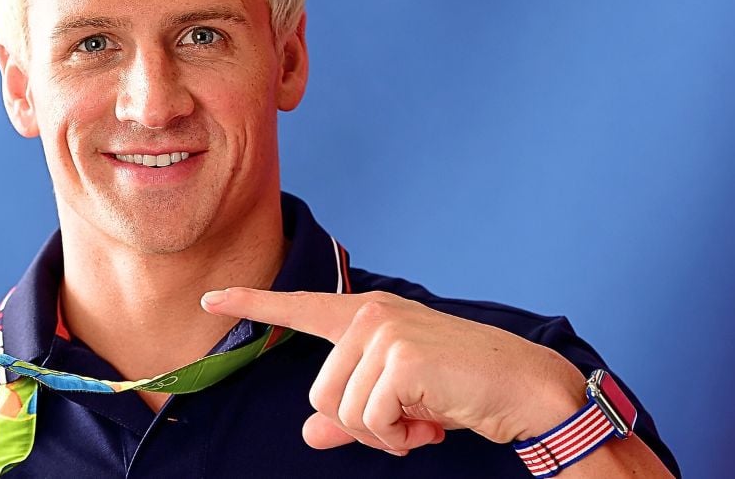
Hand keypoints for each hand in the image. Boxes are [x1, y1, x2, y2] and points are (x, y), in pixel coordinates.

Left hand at [202, 289, 584, 456]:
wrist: (523, 386)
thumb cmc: (460, 390)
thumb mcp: (398, 404)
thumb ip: (350, 416)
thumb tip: (309, 435)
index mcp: (366, 316)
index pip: (299, 307)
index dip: (251, 304)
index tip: (211, 298)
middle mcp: (370, 315)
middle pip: (320, 395)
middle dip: (362, 425)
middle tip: (409, 421)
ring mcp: (384, 332)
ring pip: (341, 412)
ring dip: (383, 434)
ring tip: (423, 419)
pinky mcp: (399, 356)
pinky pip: (369, 421)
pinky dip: (398, 436)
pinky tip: (431, 422)